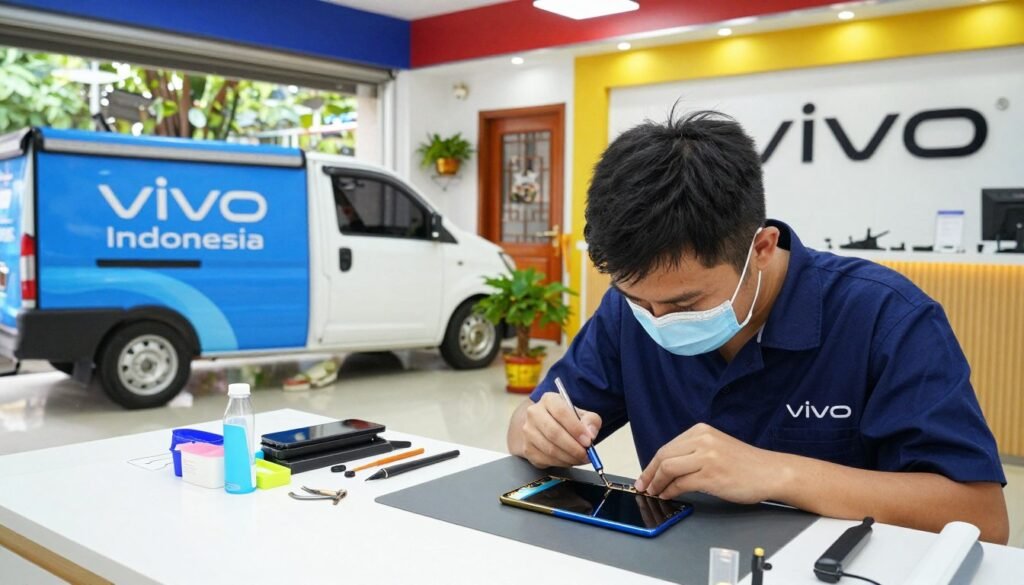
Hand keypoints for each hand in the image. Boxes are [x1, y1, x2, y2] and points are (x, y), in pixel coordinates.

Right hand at [518, 392, 601, 467]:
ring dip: (569, 457)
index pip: (561, 412)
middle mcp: (534, 413)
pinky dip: (561, 463)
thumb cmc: (567, 420)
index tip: (588, 440)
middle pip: (554, 433)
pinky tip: (570, 460)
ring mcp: (528, 431)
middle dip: (573, 447)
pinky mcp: (527, 448)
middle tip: (586, 454)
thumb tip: (590, 434)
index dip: (576, 428)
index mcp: (549, 400)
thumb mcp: (583, 415)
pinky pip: (545, 460)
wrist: (547, 426)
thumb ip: (591, 422)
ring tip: (581, 458)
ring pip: (550, 449)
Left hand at [635, 423, 783, 503]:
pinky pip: (681, 483)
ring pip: (669, 469)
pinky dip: (670, 491)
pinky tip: (668, 495)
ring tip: (654, 492)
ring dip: (657, 483)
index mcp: (701, 431)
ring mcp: (706, 457)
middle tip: (643, 486)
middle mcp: (702, 440)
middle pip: (663, 457)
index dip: (651, 464)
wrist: (771, 472)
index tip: (645, 475)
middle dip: (649, 474)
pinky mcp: (711, 475)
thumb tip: (666, 467)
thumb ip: (693, 452)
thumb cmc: (746, 464)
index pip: (667, 447)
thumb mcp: (716, 447)